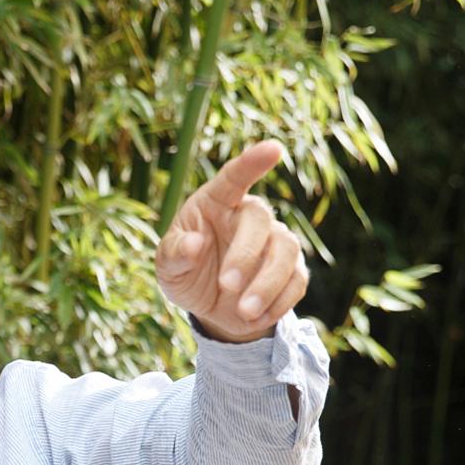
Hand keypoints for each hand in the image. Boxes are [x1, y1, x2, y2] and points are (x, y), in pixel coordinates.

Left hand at [155, 140, 308, 341]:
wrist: (209, 307)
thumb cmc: (185, 272)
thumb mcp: (168, 266)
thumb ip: (175, 253)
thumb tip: (195, 245)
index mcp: (216, 202)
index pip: (234, 177)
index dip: (252, 162)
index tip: (273, 148)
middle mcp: (249, 216)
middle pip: (261, 222)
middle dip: (246, 255)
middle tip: (226, 284)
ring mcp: (275, 241)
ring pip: (286, 252)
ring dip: (266, 284)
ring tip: (243, 311)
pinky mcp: (293, 270)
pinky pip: (296, 281)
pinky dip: (277, 302)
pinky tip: (255, 317)